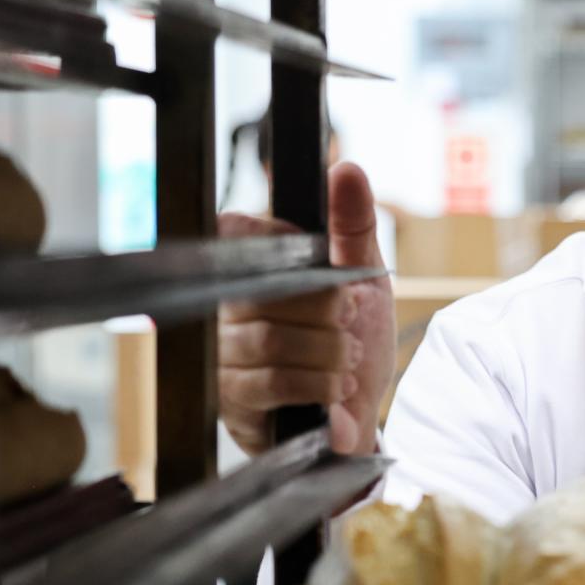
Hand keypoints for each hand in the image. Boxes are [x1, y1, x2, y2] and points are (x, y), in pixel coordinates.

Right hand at [217, 163, 394, 456]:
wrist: (360, 414)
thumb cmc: (353, 342)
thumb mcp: (363, 278)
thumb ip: (353, 225)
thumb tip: (346, 169)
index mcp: (248, 268)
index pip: (236, 232)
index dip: (286, 247)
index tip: (335, 278)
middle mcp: (220, 307)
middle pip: (267, 289)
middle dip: (328, 311)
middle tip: (349, 323)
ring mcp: (220, 355)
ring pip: (272, 339)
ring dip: (329, 352)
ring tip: (347, 360)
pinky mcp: (230, 401)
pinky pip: (273, 381)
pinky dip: (319, 384)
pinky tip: (335, 389)